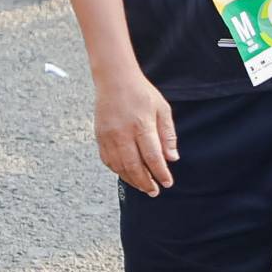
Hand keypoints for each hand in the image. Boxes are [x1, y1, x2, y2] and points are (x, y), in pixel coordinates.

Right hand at [94, 66, 177, 194]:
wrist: (115, 80)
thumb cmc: (142, 93)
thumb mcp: (162, 109)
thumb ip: (167, 135)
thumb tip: (172, 158)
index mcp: (141, 126)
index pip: (152, 156)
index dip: (160, 172)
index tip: (167, 183)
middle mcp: (122, 134)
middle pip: (134, 166)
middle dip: (145, 182)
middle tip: (154, 191)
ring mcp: (108, 137)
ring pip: (119, 166)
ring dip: (132, 180)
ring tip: (143, 186)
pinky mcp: (99, 137)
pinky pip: (108, 160)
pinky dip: (118, 171)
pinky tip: (127, 174)